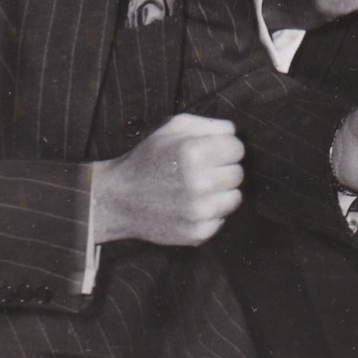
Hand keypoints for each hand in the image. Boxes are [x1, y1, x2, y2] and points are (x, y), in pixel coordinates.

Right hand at [91, 114, 243, 245]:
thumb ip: (207, 125)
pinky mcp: (197, 233)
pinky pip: (222, 219)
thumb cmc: (148, 159)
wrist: (119, 199)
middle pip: (238, 173)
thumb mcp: (172, 128)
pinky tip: (191, 206)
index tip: (211, 153)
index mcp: (193, 152)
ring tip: (198, 189)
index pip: (237, 148)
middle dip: (224, 169)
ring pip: (235, 197)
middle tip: (203, 171)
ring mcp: (199, 211)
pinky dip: (211, 213)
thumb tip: (233, 132)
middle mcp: (199, 183)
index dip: (225, 148)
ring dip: (221, 192)